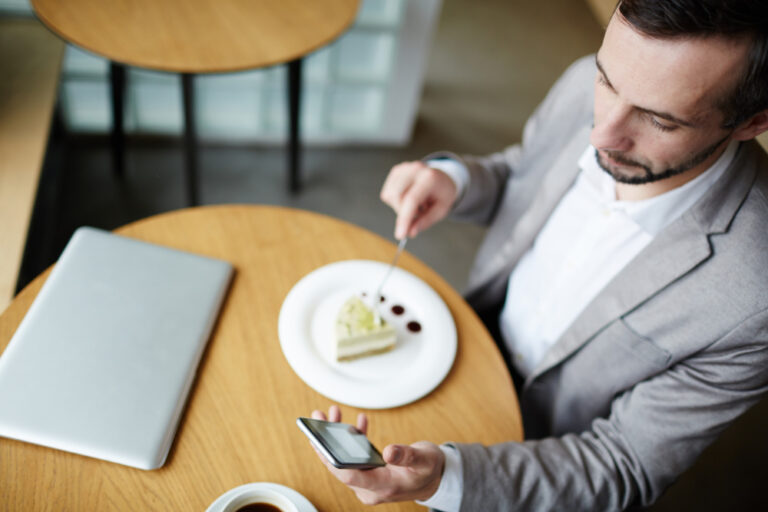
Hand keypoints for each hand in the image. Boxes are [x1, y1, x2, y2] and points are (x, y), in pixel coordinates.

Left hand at [309, 405, 444, 504]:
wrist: (435, 481)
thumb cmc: (430, 470)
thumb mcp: (424, 460)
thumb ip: (407, 456)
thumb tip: (389, 452)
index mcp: (384, 487)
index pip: (350, 476)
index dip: (332, 459)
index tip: (319, 440)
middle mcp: (371, 488)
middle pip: (341, 467)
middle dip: (327, 442)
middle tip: (319, 417)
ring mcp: (368, 482)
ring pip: (345, 460)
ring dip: (337, 438)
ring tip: (332, 414)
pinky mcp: (370, 474)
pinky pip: (355, 457)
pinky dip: (354, 440)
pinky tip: (357, 423)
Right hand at [380, 161, 457, 238]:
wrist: (442, 178)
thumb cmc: (442, 194)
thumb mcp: (441, 210)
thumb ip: (426, 221)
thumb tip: (410, 232)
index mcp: (430, 177)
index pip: (411, 199)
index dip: (404, 219)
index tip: (400, 235)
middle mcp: (415, 169)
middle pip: (397, 197)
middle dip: (403, 212)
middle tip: (417, 214)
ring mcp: (404, 168)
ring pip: (389, 195)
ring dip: (399, 207)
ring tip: (415, 204)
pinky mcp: (396, 171)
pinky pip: (387, 193)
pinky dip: (396, 201)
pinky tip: (408, 198)